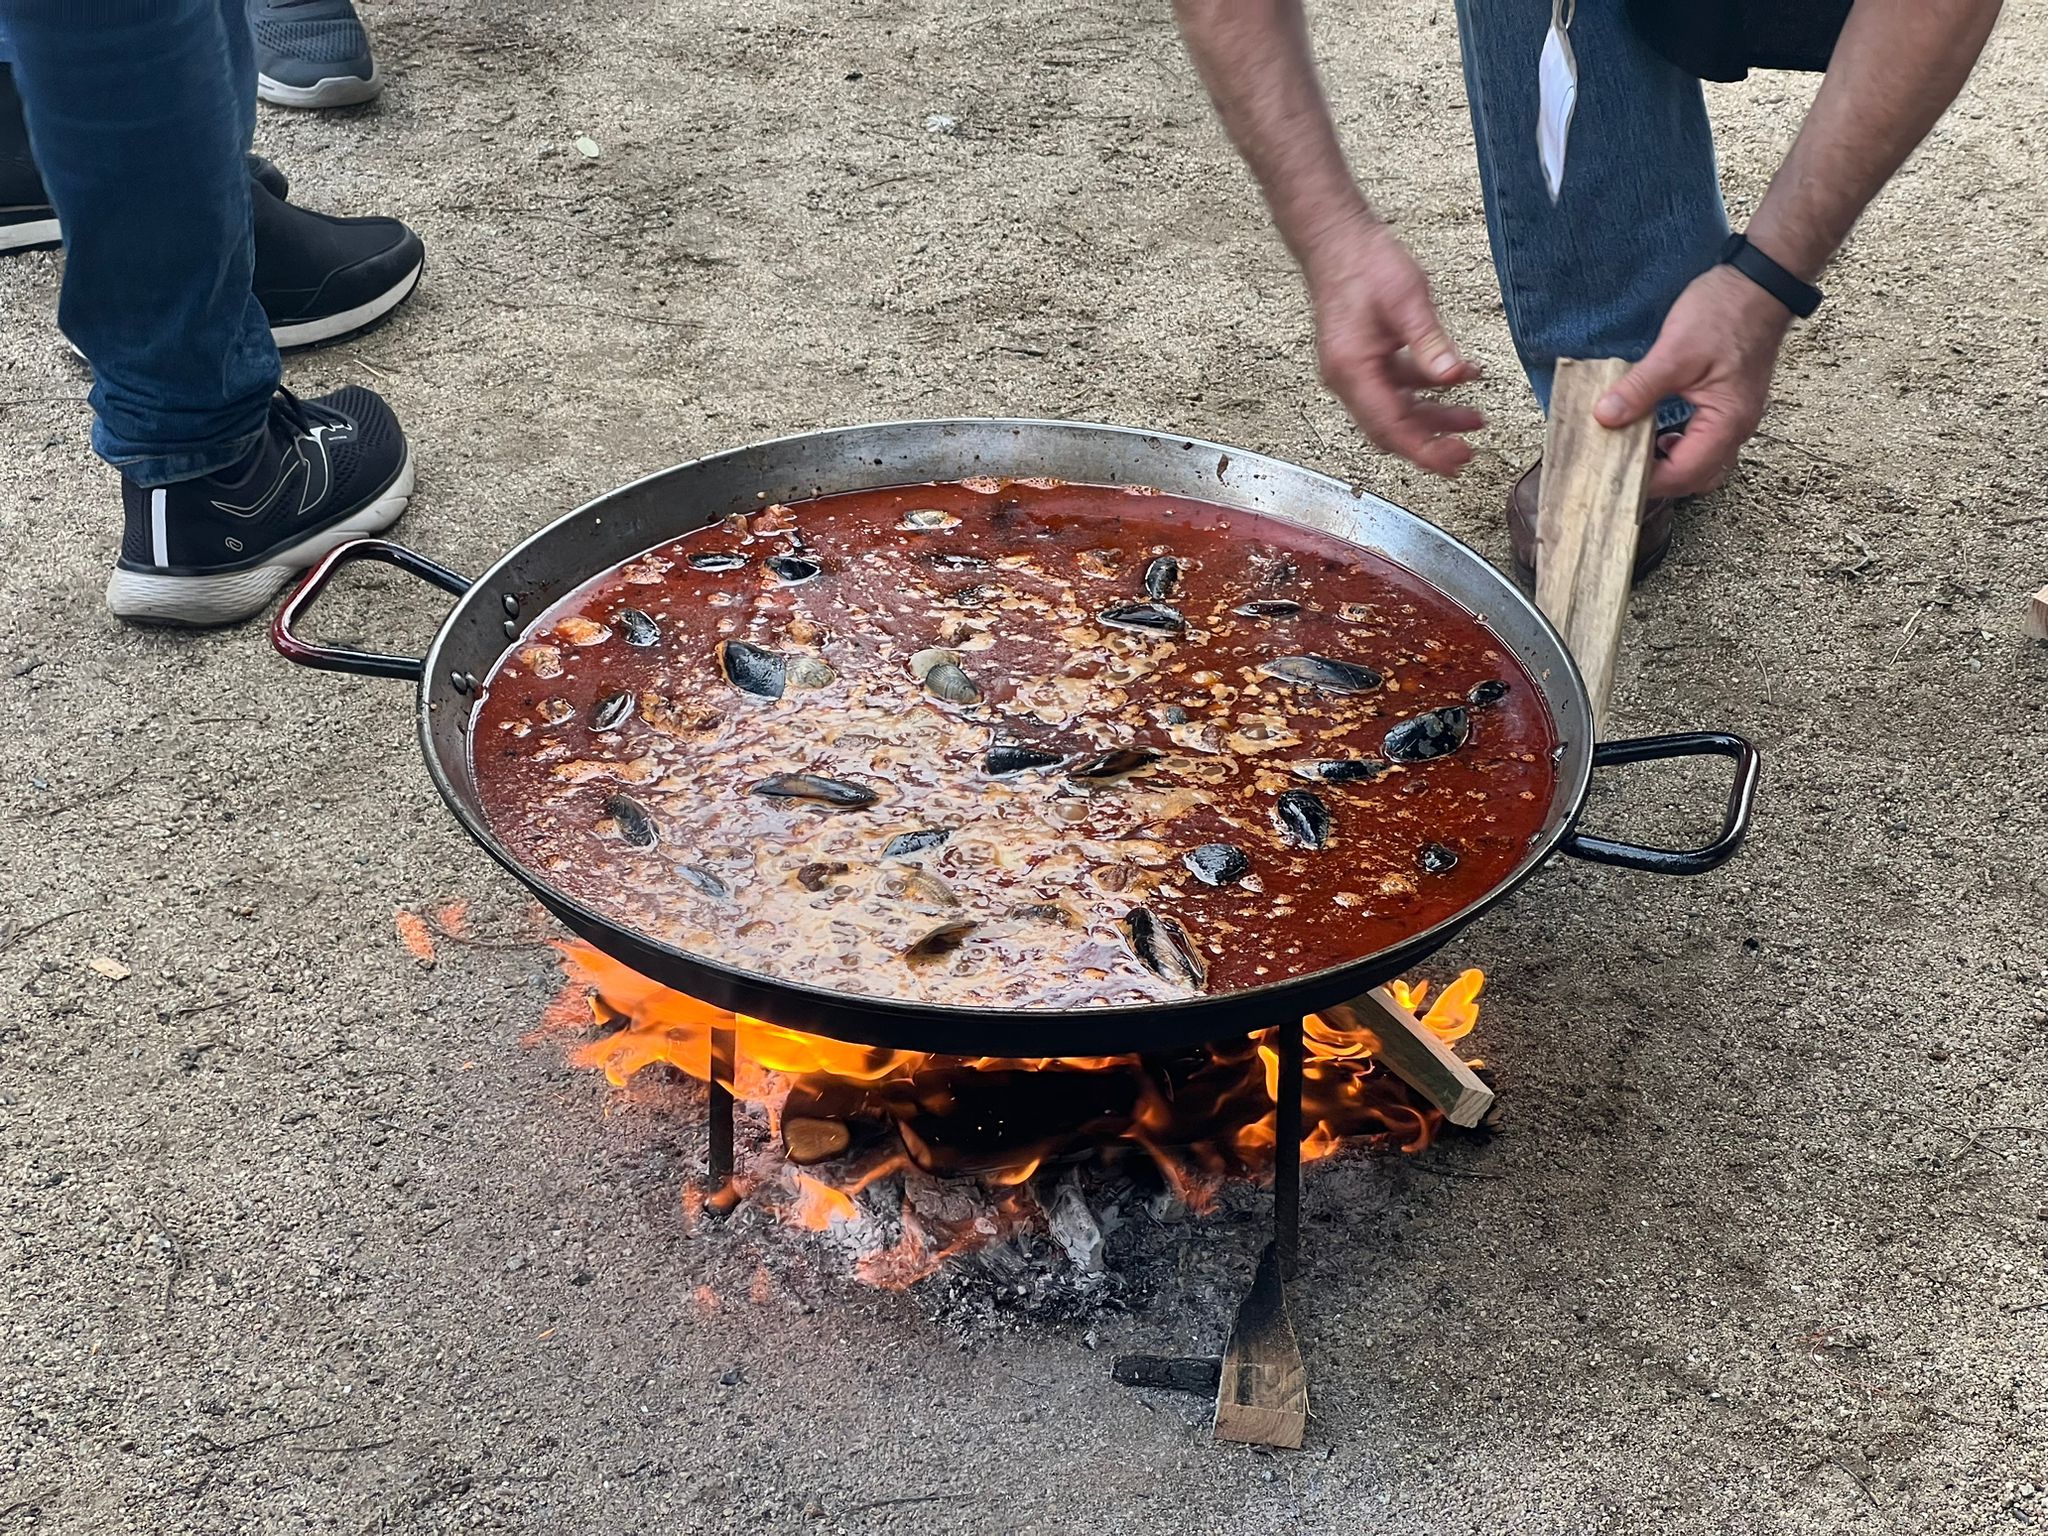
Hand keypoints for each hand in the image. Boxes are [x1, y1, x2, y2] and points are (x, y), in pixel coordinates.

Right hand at [1302, 217, 1484, 476]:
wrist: (1337, 242)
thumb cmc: (1365, 265)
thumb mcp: (1407, 301)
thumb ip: (1430, 343)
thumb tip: (1454, 377)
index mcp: (1353, 371)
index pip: (1390, 427)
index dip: (1425, 450)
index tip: (1456, 460)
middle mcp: (1349, 380)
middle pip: (1391, 430)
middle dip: (1431, 444)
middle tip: (1467, 454)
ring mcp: (1355, 373)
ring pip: (1397, 412)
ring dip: (1435, 418)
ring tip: (1476, 418)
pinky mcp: (1366, 362)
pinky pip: (1399, 389)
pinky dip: (1429, 391)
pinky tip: (1462, 379)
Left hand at [1594, 264, 1793, 498]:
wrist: (1760, 282)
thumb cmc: (1725, 312)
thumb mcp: (1673, 351)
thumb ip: (1639, 389)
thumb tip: (1605, 418)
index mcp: (1727, 422)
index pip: (1684, 474)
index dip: (1647, 482)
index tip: (1612, 475)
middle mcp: (1738, 427)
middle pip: (1698, 478)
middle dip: (1659, 481)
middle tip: (1620, 468)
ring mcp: (1738, 416)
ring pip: (1704, 463)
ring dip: (1670, 465)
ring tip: (1633, 452)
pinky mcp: (1731, 404)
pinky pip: (1705, 441)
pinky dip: (1680, 446)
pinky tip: (1655, 432)